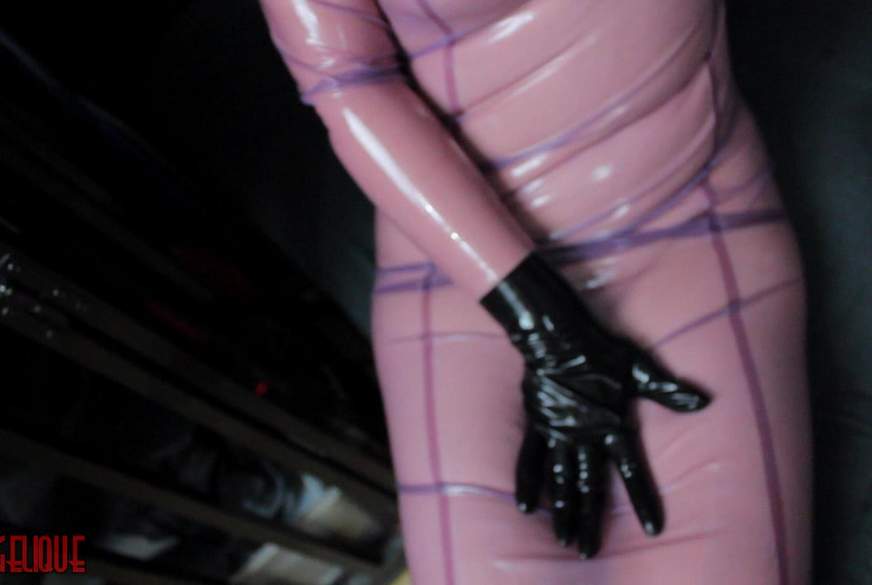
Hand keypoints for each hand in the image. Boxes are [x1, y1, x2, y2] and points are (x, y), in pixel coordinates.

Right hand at [481, 254, 708, 557]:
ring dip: (562, 512)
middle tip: (588, 552)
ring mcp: (559, 433)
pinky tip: (525, 509)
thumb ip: (667, 390)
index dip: (644, 499)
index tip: (653, 528)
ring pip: (560, 481)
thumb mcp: (639, 369)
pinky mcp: (539, 425)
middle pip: (589, 488)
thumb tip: (702, 401)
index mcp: (613, 427)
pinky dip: (527, 484)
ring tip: (563, 540)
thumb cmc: (600, 351)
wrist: (557, 338)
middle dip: (591, 522)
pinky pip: (530, 460)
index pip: (632, 471)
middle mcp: (585, 437)